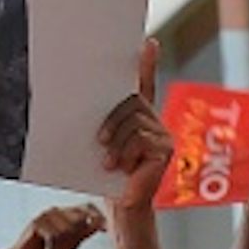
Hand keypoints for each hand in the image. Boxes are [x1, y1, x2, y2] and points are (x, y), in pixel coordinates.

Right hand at [0, 204, 105, 248]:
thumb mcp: (69, 246)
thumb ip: (83, 234)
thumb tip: (100, 224)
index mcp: (66, 214)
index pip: (87, 207)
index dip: (97, 216)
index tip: (104, 229)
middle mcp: (57, 211)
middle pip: (79, 219)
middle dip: (75, 237)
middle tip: (61, 247)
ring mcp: (46, 215)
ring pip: (67, 230)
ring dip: (61, 245)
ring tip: (50, 248)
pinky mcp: (36, 222)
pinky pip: (54, 236)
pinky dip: (51, 248)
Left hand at [98, 39, 174, 211]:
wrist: (123, 205)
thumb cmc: (108, 176)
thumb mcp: (102, 144)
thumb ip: (102, 125)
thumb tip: (82, 106)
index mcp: (138, 118)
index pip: (144, 83)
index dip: (147, 63)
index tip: (148, 43)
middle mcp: (154, 121)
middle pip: (131, 102)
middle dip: (112, 119)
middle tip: (99, 140)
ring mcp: (162, 134)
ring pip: (133, 120)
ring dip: (115, 141)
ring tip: (107, 161)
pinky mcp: (166, 148)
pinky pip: (140, 138)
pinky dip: (125, 152)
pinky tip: (119, 167)